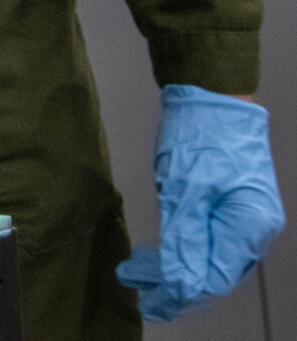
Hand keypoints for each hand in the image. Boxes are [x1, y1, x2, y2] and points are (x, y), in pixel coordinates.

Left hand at [116, 85, 284, 319]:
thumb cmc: (201, 132)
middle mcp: (254, 227)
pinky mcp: (233, 207)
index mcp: (249, 225)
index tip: (149, 297)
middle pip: (216, 274)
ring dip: (177, 270)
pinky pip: (211, 241)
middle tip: (137, 287)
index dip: (180, 292)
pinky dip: (185, 251)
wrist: (212, 95)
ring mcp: (246, 217)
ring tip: (139, 272)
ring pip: (213, 260)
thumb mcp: (186, 187)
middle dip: (175, 285)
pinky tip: (161, 254)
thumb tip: (179, 281)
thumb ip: (185, 237)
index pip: (215, 278)